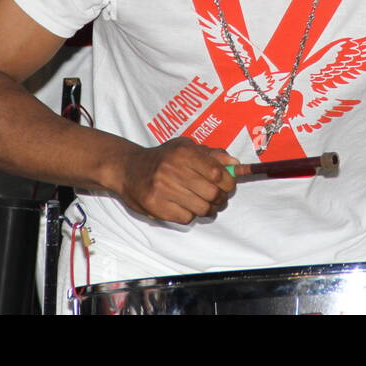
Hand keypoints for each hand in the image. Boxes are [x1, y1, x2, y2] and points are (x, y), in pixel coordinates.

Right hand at [112, 138, 236, 224]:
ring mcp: (162, 189)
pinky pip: (186, 218)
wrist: (128, 169)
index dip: (229, 183)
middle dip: (220, 199)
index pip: (217, 172)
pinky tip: (184, 206)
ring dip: (208, 209)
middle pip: (212, 193)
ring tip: (203, 204)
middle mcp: (172, 169)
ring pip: (202, 209)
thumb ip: (212, 154)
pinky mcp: (155, 206)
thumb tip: (236, 165)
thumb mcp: (186, 147)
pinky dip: (190, 215)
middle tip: (218, 198)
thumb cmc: (163, 158)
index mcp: (183, 152)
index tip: (228, 186)